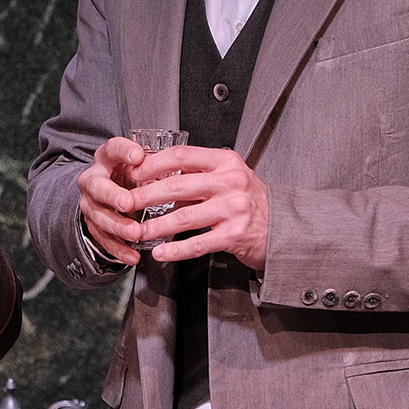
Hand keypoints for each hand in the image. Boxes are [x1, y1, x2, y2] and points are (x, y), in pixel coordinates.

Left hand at [79, 140, 270, 270]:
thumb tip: (155, 172)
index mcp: (225, 161)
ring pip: (183, 217)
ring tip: (136, 231)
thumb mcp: (228, 176)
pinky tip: (160, 253)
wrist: (284, 228)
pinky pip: (198, 243)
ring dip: (155, 226)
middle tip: (124, 203)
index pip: (181, 155)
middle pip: (177, 185)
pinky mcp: (235, 235)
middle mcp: (230, 181)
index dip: (153, 164)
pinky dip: (176, 250)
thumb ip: (197, 173)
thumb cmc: (249, 200)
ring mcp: (234, 208)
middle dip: (145, 195)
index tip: (133, 172)